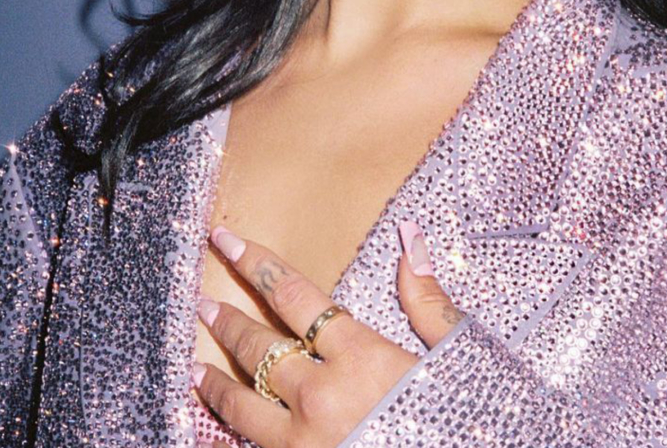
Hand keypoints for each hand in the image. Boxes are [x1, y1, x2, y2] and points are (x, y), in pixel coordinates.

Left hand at [193, 219, 465, 446]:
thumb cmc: (472, 422)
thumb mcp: (461, 356)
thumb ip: (428, 300)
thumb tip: (409, 238)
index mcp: (361, 356)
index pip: (294, 293)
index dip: (257, 262)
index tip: (226, 239)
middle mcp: (324, 396)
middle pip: (260, 346)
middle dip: (228, 320)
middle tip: (203, 302)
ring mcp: (306, 444)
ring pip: (244, 404)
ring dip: (215, 380)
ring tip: (194, 364)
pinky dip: (227, 436)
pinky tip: (212, 428)